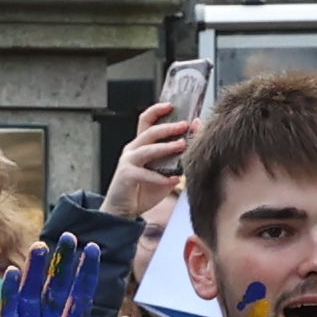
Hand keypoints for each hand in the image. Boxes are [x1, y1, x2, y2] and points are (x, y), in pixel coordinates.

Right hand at [0, 222, 137, 316]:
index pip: (79, 299)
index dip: (84, 275)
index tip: (91, 250)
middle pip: (54, 291)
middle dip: (61, 265)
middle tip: (68, 237)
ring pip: (31, 298)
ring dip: (36, 273)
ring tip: (43, 247)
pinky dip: (11, 296)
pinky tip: (16, 275)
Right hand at [104, 99, 191, 225]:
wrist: (123, 210)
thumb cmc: (144, 189)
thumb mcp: (164, 171)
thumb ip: (176, 157)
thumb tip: (192, 142)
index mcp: (140, 145)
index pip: (146, 121)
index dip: (156, 110)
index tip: (171, 105)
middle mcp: (132, 150)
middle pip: (149, 131)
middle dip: (168, 127)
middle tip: (185, 125)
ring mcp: (128, 162)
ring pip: (148, 149)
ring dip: (166, 147)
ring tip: (182, 146)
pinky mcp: (126, 176)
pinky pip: (146, 174)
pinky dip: (162, 177)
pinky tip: (175, 179)